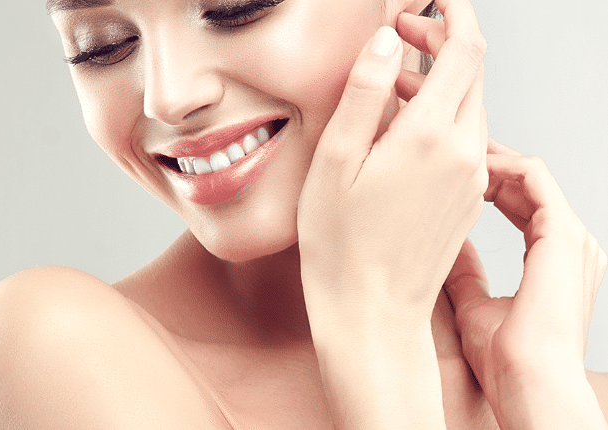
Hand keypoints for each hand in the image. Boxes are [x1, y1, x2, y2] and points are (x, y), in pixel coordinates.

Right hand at [298, 0, 487, 328]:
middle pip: (472, 73)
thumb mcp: (335, 160)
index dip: (450, 15)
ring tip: (392, 82)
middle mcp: (464, 153)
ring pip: (469, 106)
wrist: (371, 313)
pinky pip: (465, 139)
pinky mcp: (467, 199)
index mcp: (430, 136)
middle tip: (400, 33)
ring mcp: (471, 178)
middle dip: (442, 41)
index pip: (465, 50)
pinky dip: (442, 116)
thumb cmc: (340, 246)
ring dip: (439, 81)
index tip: (431, 0)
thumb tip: (387, 42)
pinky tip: (404, 128)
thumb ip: (363, 93)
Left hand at [444, 139, 607, 428]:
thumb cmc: (505, 359)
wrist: (531, 381)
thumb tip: (441, 242)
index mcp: (551, 259)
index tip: (444, 172)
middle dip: (484, 162)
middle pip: (525, 184)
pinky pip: (534, 178)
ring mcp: (570, 236)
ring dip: (489, 158)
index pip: (519, 204)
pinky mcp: (563, 233)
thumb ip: (463, 271)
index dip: (482, 182)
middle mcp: (567, 243)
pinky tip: (465, 164)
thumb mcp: (472, 304)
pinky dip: (500, 164)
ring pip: (529, 174)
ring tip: (448, 150)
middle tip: (444, 149)